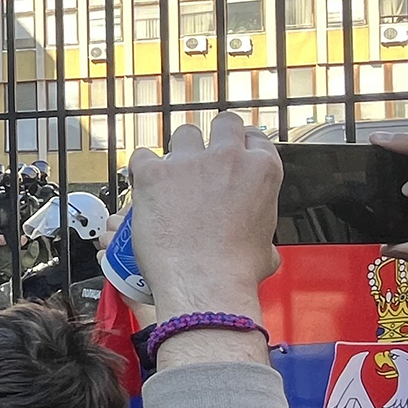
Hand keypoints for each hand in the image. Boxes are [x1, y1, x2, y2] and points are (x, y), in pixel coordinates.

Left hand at [125, 112, 281, 325]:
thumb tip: (262, 247)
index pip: (255, 138)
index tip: (232, 155)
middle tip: (204, 159)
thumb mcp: (265, 251)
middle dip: (214, 137)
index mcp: (262, 171)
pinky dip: (141, 169)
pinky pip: (142, 156)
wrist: (202, 284)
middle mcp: (228, 157)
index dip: (241, 146)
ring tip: (172, 177)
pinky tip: (143, 185)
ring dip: (178, 152)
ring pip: (184, 134)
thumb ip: (262, 236)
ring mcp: (190, 161)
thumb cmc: (234, 273)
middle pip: (224, 123)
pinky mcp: (155, 172)